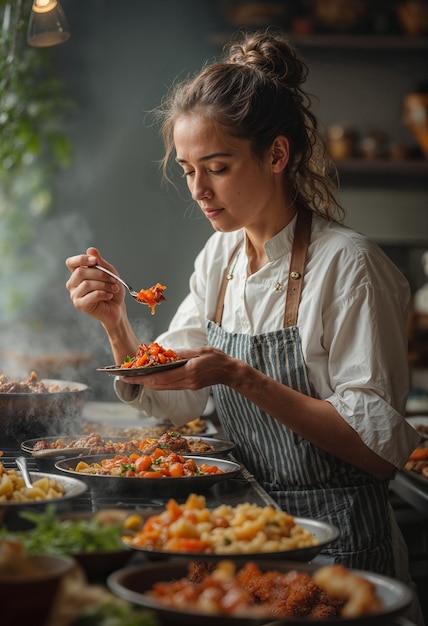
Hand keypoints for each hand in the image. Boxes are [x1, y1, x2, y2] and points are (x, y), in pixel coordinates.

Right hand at [65, 246, 125, 325]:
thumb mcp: (111, 273)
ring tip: (114, 289)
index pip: (71, 262)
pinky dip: (104, 294)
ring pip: (87, 284)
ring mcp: (75, 294)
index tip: (95, 261)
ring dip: (104, 285)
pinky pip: (92, 295)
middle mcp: (73, 283)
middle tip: (114, 280)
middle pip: (80, 272)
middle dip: (100, 274)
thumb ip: (101, 263)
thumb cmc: (112, 290)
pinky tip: (109, 296)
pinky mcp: (80, 305)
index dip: (81, 259)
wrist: (117, 309)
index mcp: (78, 273)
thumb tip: (91, 250)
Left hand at [120, 346, 239, 389]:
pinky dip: (159, 383)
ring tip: (135, 378)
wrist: (231, 372)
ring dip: (149, 383)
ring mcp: (188, 386)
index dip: (143, 378)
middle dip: (141, 382)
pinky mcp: (190, 387)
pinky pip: (170, 387)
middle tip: (126, 378)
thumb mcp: (199, 350)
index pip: (161, 377)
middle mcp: (187, 382)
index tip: (129, 377)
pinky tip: (152, 379)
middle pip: (159, 385)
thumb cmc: (217, 358)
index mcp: (189, 372)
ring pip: (163, 388)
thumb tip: (165, 354)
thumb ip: (181, 354)